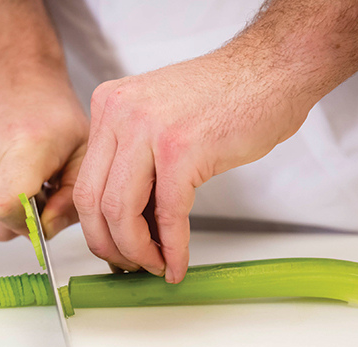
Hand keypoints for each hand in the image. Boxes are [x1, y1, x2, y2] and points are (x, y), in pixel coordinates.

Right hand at [0, 75, 87, 240]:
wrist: (11, 73)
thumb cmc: (52, 112)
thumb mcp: (85, 151)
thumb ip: (74, 197)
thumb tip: (47, 230)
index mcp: (24, 147)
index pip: (5, 207)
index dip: (26, 224)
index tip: (43, 210)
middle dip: (21, 221)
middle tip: (40, 191)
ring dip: (6, 207)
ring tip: (22, 174)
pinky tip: (4, 169)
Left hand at [73, 48, 314, 282]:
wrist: (271, 70)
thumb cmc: (225, 98)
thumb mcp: (160, 124)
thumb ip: (138, 167)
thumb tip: (132, 224)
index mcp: (109, 107)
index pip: (85, 180)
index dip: (96, 226)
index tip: (115, 247)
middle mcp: (119, 114)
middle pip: (92, 200)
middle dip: (109, 245)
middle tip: (130, 265)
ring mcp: (148, 129)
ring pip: (121, 211)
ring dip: (138, 251)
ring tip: (156, 265)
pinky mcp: (182, 149)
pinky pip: (168, 214)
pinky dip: (173, 248)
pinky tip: (178, 263)